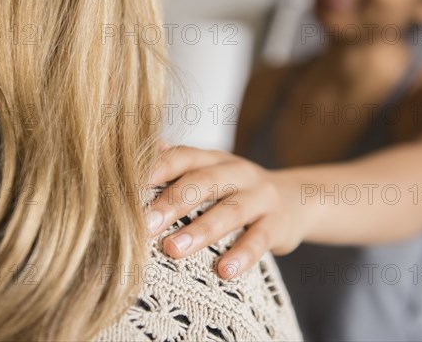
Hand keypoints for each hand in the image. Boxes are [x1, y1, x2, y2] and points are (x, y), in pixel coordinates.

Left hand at [145, 143, 306, 279]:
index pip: (183, 157)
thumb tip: (141, 150)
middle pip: (203, 182)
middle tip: (145, 225)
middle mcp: (236, 172)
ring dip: (201, 230)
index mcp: (213, 159)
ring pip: (230, 211)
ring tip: (173, 250)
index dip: (156, 170)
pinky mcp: (278, 224)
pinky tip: (224, 271)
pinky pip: (260, 239)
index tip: (127, 188)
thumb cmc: (235, 190)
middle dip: (172, 202)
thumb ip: (177, 165)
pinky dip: (242, 255)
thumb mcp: (209, 172)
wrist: (294, 200)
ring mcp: (260, 197)